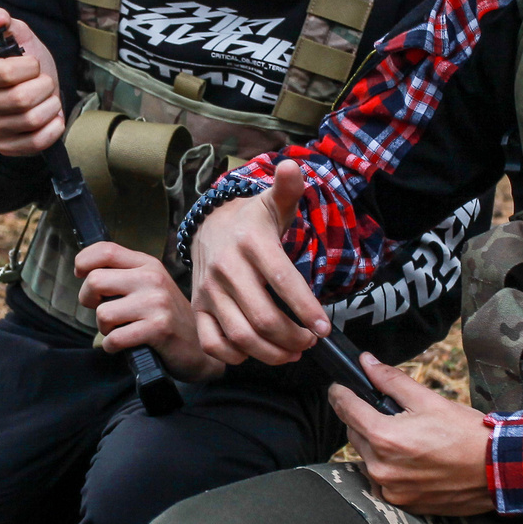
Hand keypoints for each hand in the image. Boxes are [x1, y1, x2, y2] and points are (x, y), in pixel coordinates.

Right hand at [0, 8, 65, 156]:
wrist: (36, 95)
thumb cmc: (28, 66)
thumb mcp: (20, 39)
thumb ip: (5, 22)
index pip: (6, 73)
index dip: (30, 68)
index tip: (33, 66)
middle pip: (21, 99)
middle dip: (45, 87)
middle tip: (46, 83)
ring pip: (31, 121)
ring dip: (51, 107)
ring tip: (49, 100)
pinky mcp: (6, 147)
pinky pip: (35, 144)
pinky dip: (52, 129)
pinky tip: (53, 119)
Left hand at [77, 241, 225, 381]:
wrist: (198, 346)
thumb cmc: (168, 317)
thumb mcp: (151, 286)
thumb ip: (124, 275)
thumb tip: (86, 273)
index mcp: (147, 264)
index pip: (106, 250)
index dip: (84, 260)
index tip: (80, 274)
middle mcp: (152, 279)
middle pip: (95, 280)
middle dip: (88, 300)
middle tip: (102, 310)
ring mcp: (156, 303)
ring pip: (103, 313)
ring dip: (104, 328)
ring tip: (120, 330)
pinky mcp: (158, 328)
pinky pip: (115, 338)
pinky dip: (112, 346)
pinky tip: (122, 345)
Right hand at [190, 161, 325, 367]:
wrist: (209, 226)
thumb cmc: (252, 222)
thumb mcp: (272, 203)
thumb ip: (288, 189)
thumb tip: (293, 166)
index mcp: (251, 243)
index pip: (283, 281)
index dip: (307, 309)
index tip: (324, 328)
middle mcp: (226, 269)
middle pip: (263, 318)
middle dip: (294, 338)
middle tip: (310, 340)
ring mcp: (209, 292)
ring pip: (241, 336)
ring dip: (272, 353)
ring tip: (292, 351)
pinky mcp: (198, 308)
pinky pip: (212, 343)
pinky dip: (235, 357)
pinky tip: (256, 352)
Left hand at [331, 355, 494, 514]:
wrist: (498, 471)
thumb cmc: (468, 434)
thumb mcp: (429, 400)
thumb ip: (391, 381)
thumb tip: (367, 363)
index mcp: (385, 437)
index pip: (346, 409)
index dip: (340, 393)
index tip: (339, 387)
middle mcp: (381, 467)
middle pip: (355, 434)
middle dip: (363, 420)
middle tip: (388, 413)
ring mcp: (390, 488)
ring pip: (367, 458)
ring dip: (376, 445)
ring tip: (407, 438)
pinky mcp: (401, 503)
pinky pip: (382, 479)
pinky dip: (389, 467)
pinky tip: (412, 459)